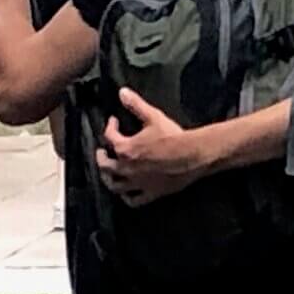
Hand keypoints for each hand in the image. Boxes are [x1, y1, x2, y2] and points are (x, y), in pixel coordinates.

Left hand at [96, 89, 213, 206]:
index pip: (109, 137)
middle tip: (102, 152)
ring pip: (115, 186)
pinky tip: (126, 195)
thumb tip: (122, 92)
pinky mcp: (150, 193)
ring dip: (109, 180)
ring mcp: (138, 183)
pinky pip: (134, 200)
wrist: (191, 155)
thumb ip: (136, 105)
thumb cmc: (173, 137)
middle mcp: (127, 168)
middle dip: (101, 158)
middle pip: (106, 166)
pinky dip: (127, 198)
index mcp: (125, 148)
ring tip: (109, 175)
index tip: (114, 122)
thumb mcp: (153, 117)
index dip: (110, 127)